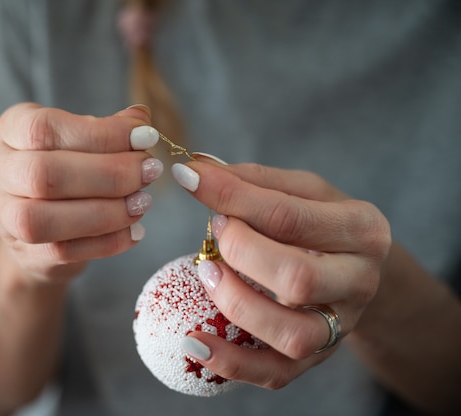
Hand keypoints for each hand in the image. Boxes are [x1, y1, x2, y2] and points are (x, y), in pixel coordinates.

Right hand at [0, 103, 162, 282]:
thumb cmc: (65, 167)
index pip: (44, 128)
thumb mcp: (79, 137)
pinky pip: (63, 252)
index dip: (101, 133)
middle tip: (150, 171)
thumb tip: (140, 118)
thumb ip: (106, 128)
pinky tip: (135, 230)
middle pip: (44, 174)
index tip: (145, 136)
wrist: (40, 223)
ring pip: (44, 219)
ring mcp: (5, 218)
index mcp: (10, 130)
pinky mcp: (26, 254)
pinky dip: (107, 242)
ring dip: (106, 211)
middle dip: (108, 173)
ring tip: (142, 202)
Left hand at [173, 157, 391, 388]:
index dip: (232, 196)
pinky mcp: (316, 358)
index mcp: (361, 228)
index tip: (189, 178)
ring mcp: (340, 326)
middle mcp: (359, 281)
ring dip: (236, 303)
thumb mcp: (302, 190)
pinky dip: (230, 363)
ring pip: (291, 333)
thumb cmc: (320, 224)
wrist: (356, 270)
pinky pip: (275, 374)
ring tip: (206, 273)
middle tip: (215, 232)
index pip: (289, 215)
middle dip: (240, 251)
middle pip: (297, 277)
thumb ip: (255, 181)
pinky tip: (195, 340)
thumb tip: (197, 169)